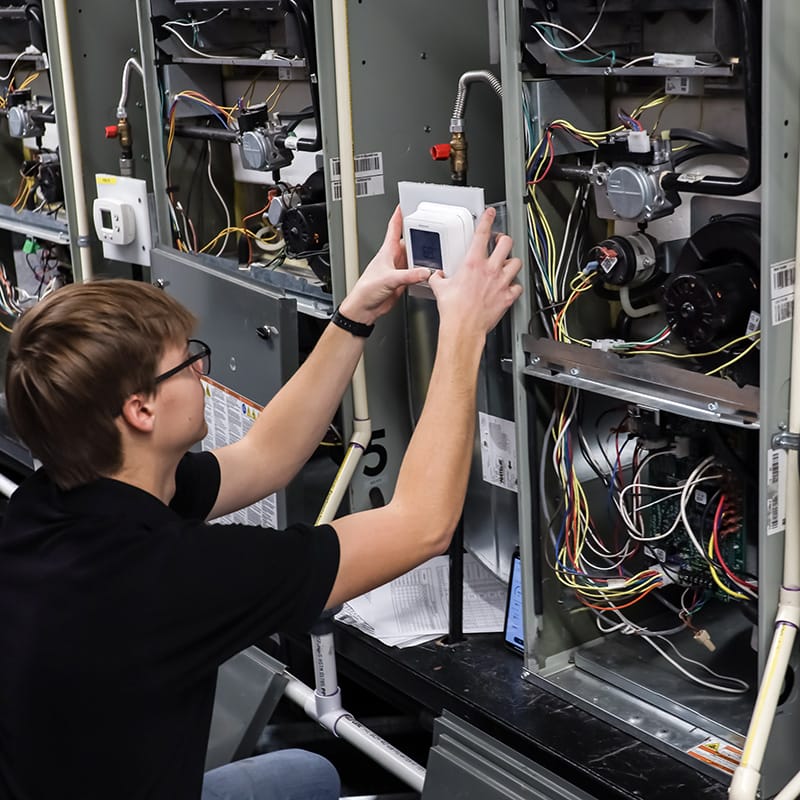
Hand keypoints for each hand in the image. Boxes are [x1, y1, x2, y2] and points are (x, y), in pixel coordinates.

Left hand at [338, 206, 431, 324]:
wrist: (364, 308)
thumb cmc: (366, 290)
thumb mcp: (389, 278)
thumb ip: (408, 275)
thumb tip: (425, 272)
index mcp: (387, 251)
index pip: (394, 228)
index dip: (399, 215)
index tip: (404, 205)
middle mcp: (393, 258)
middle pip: (409, 242)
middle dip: (419, 236)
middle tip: (431, 230)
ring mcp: (398, 270)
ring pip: (414, 258)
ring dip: (423, 257)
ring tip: (435, 253)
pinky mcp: (402, 281)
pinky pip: (415, 273)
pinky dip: (423, 272)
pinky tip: (429, 273)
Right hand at [428, 207, 522, 336]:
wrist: (463, 328)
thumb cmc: (453, 310)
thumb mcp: (440, 288)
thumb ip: (438, 278)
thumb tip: (435, 276)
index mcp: (472, 263)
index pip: (482, 233)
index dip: (487, 219)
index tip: (490, 213)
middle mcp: (489, 270)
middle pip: (506, 243)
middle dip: (504, 240)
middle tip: (500, 242)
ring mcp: (501, 282)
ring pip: (516, 262)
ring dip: (512, 261)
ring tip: (506, 264)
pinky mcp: (507, 297)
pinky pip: (518, 286)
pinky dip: (515, 285)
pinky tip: (509, 286)